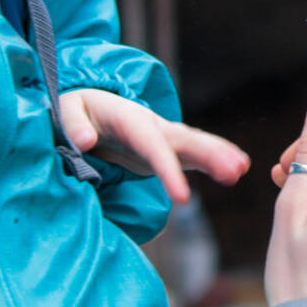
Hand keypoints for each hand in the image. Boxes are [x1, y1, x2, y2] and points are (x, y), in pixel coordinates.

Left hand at [59, 88, 250, 202]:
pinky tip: (237, 170)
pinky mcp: (164, 148)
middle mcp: (152, 125)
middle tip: (235, 171)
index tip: (183, 199)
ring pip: (195, 145)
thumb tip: (84, 142)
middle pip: (185, 140)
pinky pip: (193, 154)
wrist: (85, 107)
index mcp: (130, 119)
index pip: (153, 146)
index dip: (169, 171)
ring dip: (219, 156)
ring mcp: (161, 136)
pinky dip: (215, 159)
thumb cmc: (74, 110)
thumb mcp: (65, 110)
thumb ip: (73, 124)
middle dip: (210, 155)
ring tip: (242, 170)